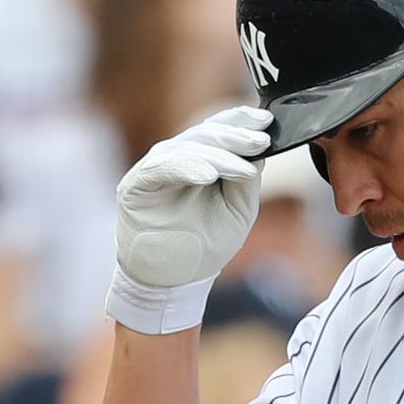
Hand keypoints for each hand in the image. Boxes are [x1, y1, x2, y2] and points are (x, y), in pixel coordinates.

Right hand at [114, 106, 269, 293]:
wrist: (173, 281)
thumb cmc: (203, 246)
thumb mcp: (238, 211)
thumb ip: (246, 180)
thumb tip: (257, 149)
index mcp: (199, 158)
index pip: (219, 128)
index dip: (241, 121)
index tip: (267, 121)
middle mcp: (176, 157)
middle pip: (206, 134)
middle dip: (236, 137)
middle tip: (260, 142)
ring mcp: (154, 168)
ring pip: (187, 148)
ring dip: (218, 156)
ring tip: (242, 168)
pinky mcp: (136, 185)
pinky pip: (162, 168)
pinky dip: (187, 168)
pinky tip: (208, 175)